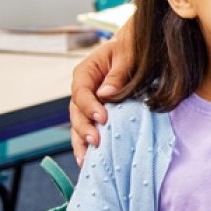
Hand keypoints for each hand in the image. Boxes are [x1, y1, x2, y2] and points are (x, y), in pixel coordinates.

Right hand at [68, 24, 133, 163]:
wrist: (134, 51)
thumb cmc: (131, 49)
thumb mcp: (127, 56)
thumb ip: (117, 75)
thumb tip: (106, 94)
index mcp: (85, 72)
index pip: (81, 92)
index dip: (90, 107)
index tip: (103, 118)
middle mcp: (82, 89)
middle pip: (76, 112)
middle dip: (84, 128)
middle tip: (96, 141)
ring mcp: (86, 103)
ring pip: (78, 124)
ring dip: (81, 142)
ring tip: (86, 159)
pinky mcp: (95, 114)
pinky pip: (88, 129)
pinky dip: (87, 144)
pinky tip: (89, 160)